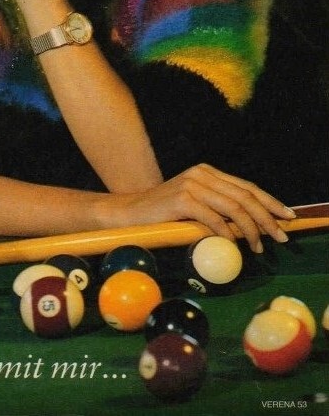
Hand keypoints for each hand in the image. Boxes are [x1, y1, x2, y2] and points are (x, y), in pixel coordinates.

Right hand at [115, 163, 295, 252]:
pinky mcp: (182, 199)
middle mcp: (201, 173)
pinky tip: (233, 243)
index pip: (246, 186)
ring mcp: (191, 184)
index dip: (270, 202)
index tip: (288, 217)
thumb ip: (218, 209)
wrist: (129, 214)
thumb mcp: (195, 207)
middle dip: (267, 217)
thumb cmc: (163, 215)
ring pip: (233, 207)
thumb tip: (251, 226)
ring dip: (251, 229)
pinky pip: (213, 218)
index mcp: (207, 172)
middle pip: (245, 196)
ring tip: (258, 246)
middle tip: (280, 237)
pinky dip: (227, 232)